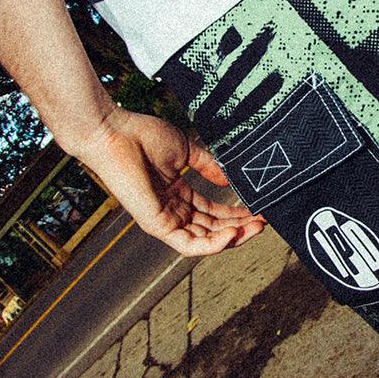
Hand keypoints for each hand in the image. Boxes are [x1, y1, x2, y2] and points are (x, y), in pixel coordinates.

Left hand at [70, 106, 264, 255]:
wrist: (115, 132)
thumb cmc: (142, 136)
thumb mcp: (186, 150)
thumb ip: (209, 166)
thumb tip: (230, 179)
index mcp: (177, 194)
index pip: (212, 212)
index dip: (236, 213)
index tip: (258, 208)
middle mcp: (172, 210)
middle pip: (212, 229)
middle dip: (240, 227)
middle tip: (264, 221)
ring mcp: (164, 220)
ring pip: (204, 240)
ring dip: (232, 238)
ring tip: (256, 228)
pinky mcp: (156, 225)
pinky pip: (188, 245)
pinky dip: (212, 245)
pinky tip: (232, 235)